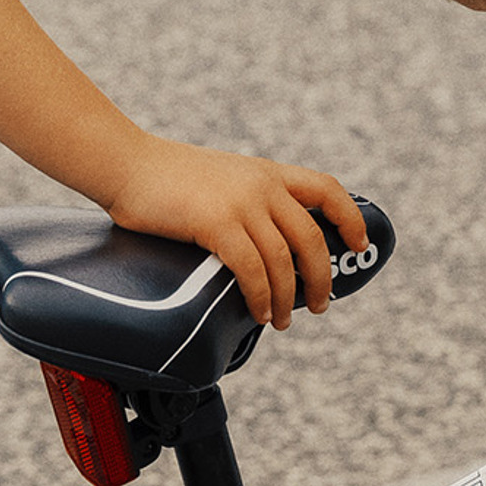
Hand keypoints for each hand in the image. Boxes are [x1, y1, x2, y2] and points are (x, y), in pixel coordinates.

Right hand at [102, 142, 369, 329]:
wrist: (126, 164)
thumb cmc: (165, 178)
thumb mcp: (221, 180)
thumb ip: (247, 202)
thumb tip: (259, 245)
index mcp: (267, 172)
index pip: (327, 188)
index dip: (349, 217)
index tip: (359, 243)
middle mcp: (261, 185)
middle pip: (311, 236)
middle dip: (320, 277)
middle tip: (318, 305)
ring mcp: (240, 203)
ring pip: (284, 259)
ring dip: (286, 297)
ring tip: (280, 320)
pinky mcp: (215, 224)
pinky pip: (251, 269)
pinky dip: (260, 296)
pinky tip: (257, 312)